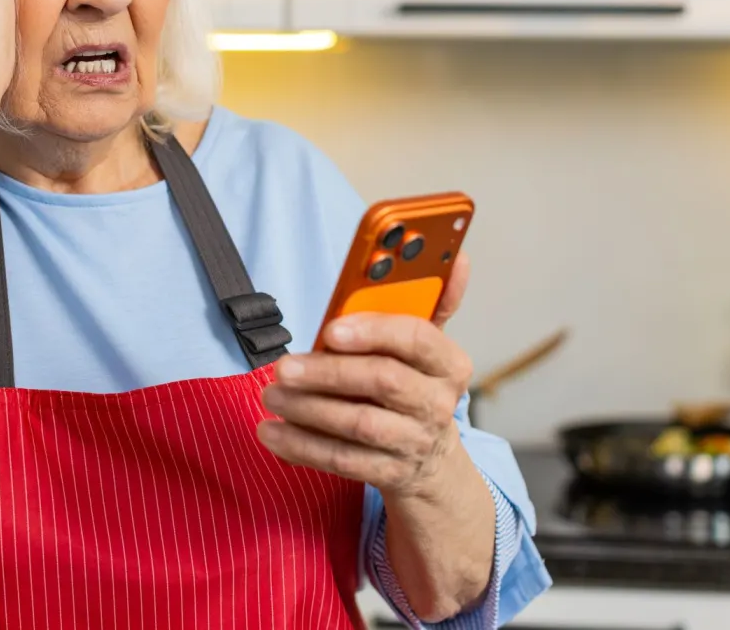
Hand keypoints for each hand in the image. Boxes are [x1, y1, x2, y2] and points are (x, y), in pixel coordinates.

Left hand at [258, 253, 473, 498]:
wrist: (430, 462)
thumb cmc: (415, 386)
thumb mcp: (426, 347)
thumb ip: (430, 300)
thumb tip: (458, 257)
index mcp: (449, 363)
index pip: (416, 338)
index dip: (373, 331)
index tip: (331, 329)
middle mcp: (437, 404)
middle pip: (383, 382)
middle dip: (328, 372)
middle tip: (283, 365)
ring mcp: (413, 442)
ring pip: (359, 424)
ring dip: (308, 409)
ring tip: (272, 394)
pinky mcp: (388, 473)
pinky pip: (342, 460)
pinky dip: (302, 446)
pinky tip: (272, 431)